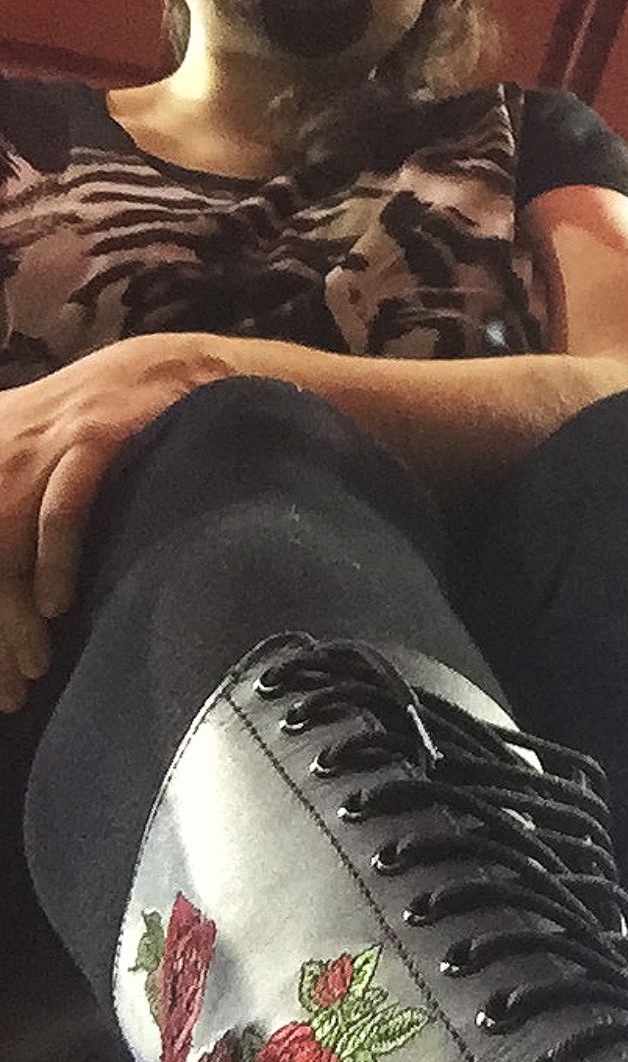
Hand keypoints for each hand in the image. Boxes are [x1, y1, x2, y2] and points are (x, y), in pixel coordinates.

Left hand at [0, 333, 235, 711]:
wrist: (175, 369)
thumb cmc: (113, 431)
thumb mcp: (49, 462)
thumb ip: (24, 515)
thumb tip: (27, 599)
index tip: (1, 682)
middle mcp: (1, 444)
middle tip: (11, 692)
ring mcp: (45, 442)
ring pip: (4, 545)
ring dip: (13, 617)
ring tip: (33, 668)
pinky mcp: (93, 440)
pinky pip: (59, 510)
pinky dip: (53, 562)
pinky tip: (57, 607)